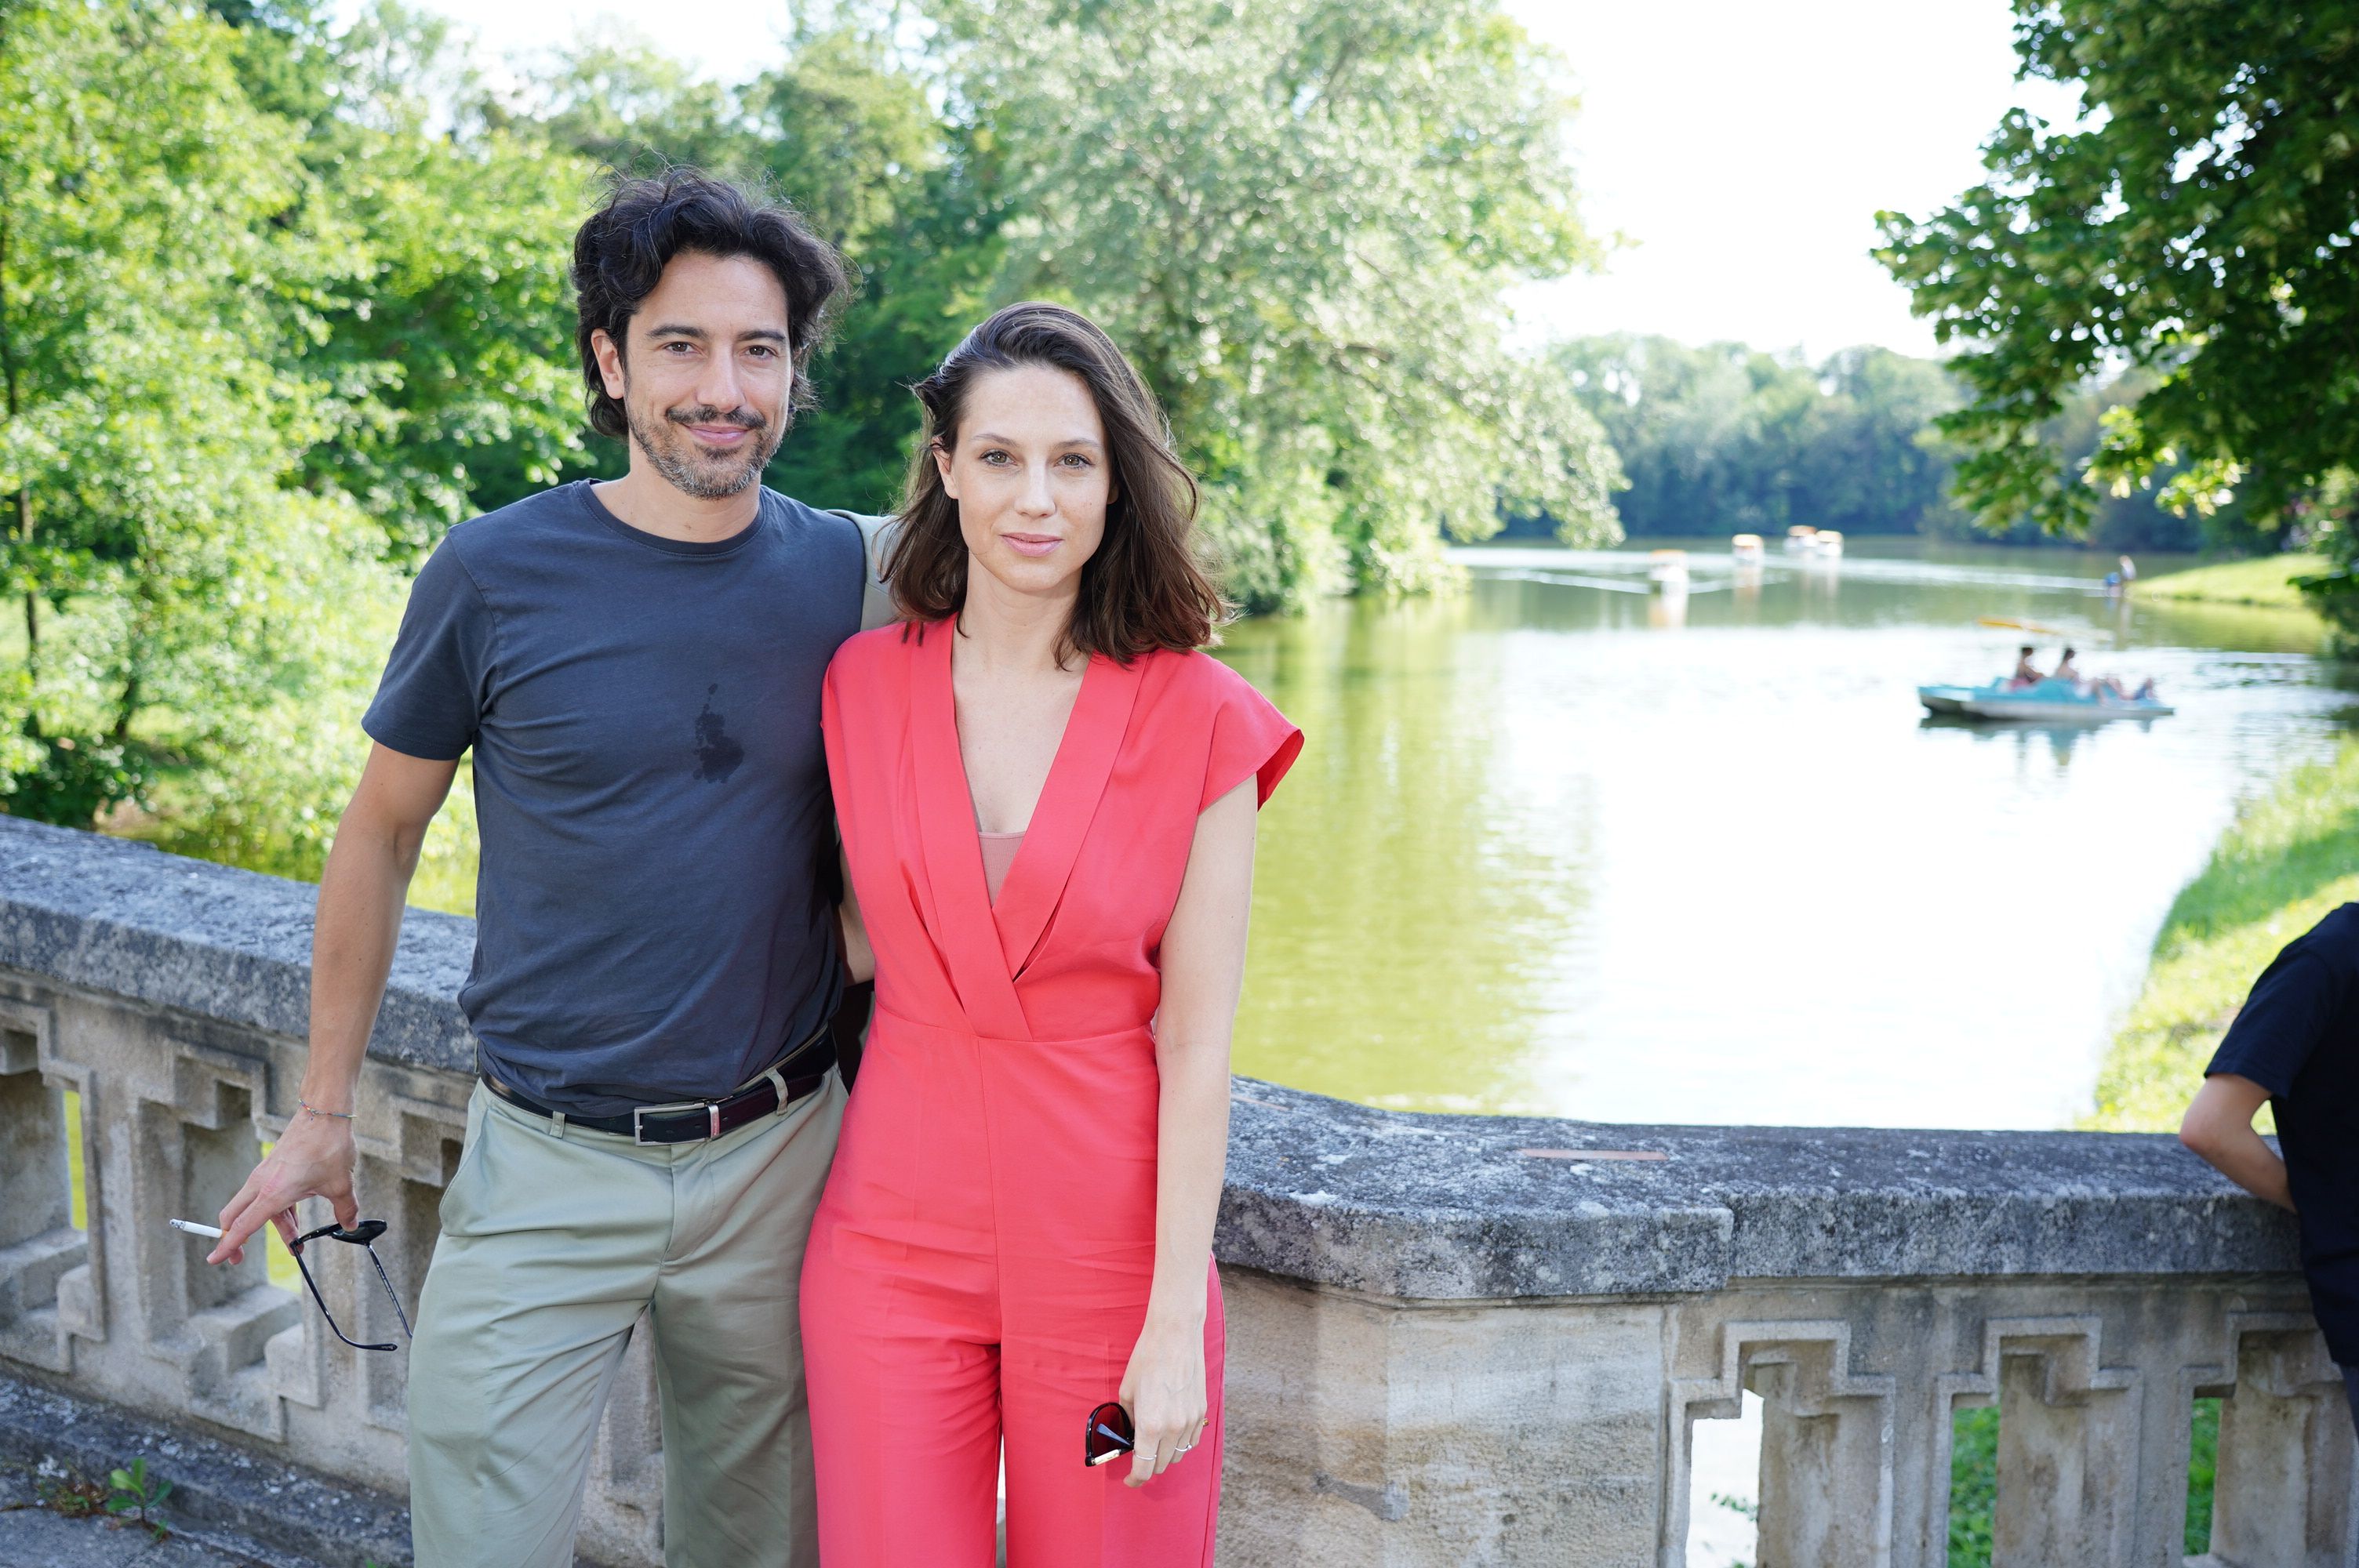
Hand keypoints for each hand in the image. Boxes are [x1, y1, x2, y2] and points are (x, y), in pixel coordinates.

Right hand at [207, 1111, 358, 1265]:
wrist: (324, 1112)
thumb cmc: (328, 1146)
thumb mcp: (341, 1185)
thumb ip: (345, 1210)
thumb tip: (351, 1226)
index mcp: (273, 1193)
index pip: (242, 1227)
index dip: (228, 1246)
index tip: (214, 1260)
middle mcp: (261, 1184)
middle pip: (235, 1217)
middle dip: (235, 1239)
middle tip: (239, 1258)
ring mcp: (265, 1174)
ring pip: (257, 1207)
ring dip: (272, 1226)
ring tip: (295, 1241)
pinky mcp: (273, 1167)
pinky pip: (267, 1195)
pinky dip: (277, 1210)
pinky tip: (295, 1216)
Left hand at [1115, 1310, 1206, 1487]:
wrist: (1175, 1336)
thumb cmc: (1147, 1359)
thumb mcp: (1127, 1390)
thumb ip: (1127, 1418)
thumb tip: (1127, 1433)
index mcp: (1150, 1425)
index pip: (1143, 1468)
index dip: (1135, 1479)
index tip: (1130, 1480)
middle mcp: (1173, 1428)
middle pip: (1161, 1465)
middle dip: (1148, 1466)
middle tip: (1139, 1456)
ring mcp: (1190, 1421)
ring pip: (1179, 1455)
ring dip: (1166, 1456)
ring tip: (1156, 1444)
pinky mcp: (1202, 1411)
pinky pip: (1193, 1440)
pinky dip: (1182, 1443)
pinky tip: (1173, 1434)